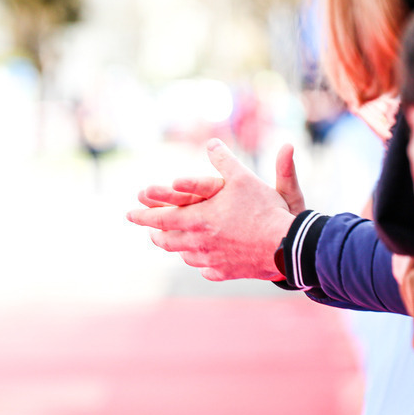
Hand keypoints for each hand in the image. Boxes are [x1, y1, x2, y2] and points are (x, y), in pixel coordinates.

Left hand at [127, 139, 294, 280]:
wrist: (284, 246)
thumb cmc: (263, 210)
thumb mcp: (243, 178)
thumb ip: (224, 160)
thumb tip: (211, 142)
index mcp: (197, 218)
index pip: (160, 218)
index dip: (143, 215)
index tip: (129, 214)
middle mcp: (199, 241)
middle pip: (167, 240)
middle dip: (155, 234)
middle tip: (149, 231)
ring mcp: (211, 260)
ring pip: (184, 255)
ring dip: (174, 248)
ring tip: (171, 244)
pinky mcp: (226, 272)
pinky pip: (205, 269)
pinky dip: (200, 262)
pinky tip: (201, 260)